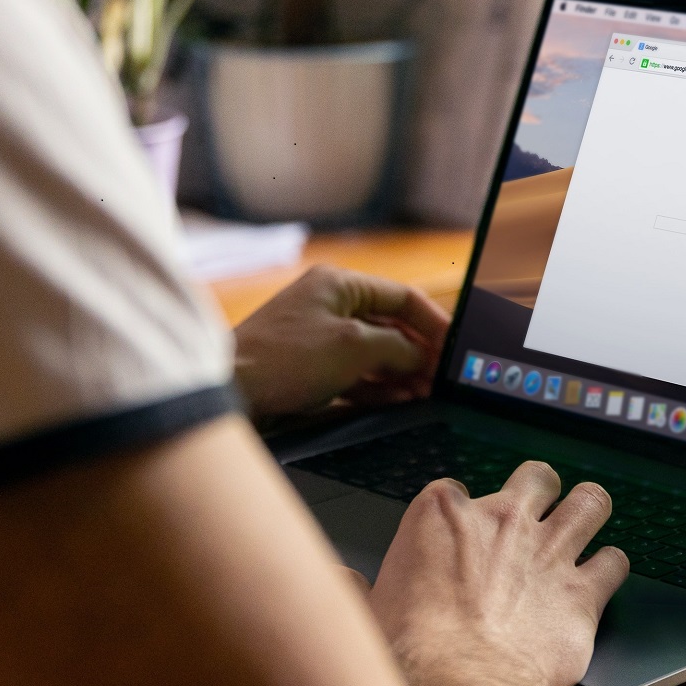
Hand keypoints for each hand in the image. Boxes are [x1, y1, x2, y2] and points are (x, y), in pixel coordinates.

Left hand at [233, 265, 450, 420]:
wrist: (231, 390)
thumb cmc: (285, 358)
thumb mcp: (354, 347)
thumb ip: (397, 348)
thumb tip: (421, 357)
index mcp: (339, 284)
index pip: (402, 297)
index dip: (434, 322)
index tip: (454, 348)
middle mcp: (330, 305)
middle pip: (390, 326)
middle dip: (419, 353)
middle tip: (442, 379)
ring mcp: (320, 337)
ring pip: (374, 353)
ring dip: (401, 373)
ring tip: (426, 394)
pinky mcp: (311, 367)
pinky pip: (355, 373)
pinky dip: (378, 386)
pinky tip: (399, 401)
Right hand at [369, 463, 629, 685]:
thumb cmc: (409, 652)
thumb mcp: (364, 612)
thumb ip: (354, 588)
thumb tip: (337, 580)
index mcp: (442, 515)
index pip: (456, 490)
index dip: (461, 515)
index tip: (459, 538)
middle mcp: (502, 520)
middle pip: (536, 478)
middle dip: (539, 492)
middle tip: (535, 514)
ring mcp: (549, 551)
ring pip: (590, 502)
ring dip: (589, 511)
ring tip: (586, 523)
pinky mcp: (583, 592)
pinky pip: (615, 562)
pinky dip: (610, 569)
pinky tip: (601, 579)